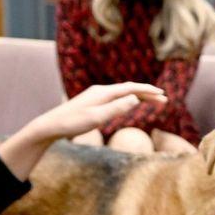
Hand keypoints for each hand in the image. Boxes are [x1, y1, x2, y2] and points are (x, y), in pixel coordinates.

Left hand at [0, 82, 163, 179]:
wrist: (50, 126)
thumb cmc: (72, 124)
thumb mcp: (96, 118)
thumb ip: (117, 108)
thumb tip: (135, 99)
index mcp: (103, 93)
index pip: (131, 89)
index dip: (148, 91)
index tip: (163, 94)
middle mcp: (100, 91)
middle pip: (129, 89)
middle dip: (147, 94)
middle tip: (164, 100)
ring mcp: (95, 96)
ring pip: (122, 93)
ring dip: (139, 97)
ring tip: (152, 102)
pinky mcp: (92, 103)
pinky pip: (115, 98)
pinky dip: (128, 100)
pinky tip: (130, 105)